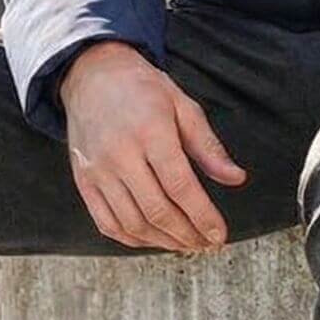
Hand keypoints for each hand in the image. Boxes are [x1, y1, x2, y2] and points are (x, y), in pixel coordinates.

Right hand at [58, 42, 247, 251]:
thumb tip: (236, 178)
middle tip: (207, 243)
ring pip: (132, 223)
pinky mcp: (84, 181)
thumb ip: (208, 146)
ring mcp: (98, 170)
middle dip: (188, 235)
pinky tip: (154, 238)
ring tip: (186, 244)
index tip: (220, 234)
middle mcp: (120, 154)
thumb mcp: (183, 106)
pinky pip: (107, 223)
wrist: (91, 76)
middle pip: (157, 210)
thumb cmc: (142, 89)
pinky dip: (132, 239)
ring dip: (163, 241)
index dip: (203, 217)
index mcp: (150, 131)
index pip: (181, 187)